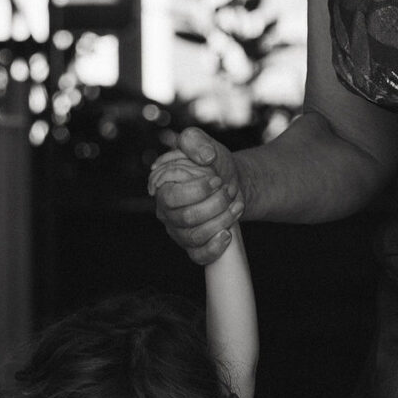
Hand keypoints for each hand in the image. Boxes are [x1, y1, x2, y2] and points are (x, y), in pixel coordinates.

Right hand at [148, 129, 243, 265]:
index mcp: (162, 188)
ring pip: (194, 237)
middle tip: (229, 191)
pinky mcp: (193, 246)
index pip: (170, 198)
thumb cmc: (213, 165)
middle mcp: (166, 213)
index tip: (217, 180)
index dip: (196, 191)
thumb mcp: (204, 144)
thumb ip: (195, 141)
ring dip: (220, 221)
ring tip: (236, 206)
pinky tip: (228, 234)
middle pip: (185, 218)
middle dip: (214, 204)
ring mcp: (178, 232)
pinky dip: (215, 248)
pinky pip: (199, 256)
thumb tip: (204, 157)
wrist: (231, 182)